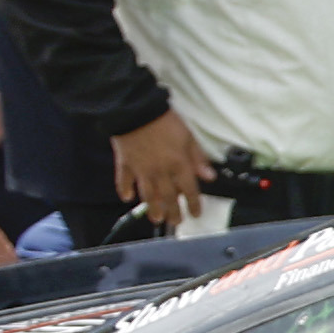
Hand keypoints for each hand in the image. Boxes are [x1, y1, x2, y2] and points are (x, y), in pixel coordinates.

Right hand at [110, 112, 205, 228]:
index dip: (194, 204)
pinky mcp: (125, 163)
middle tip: (176, 221)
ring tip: (156, 218)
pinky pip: (124, 180)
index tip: (195, 213)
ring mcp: (141, 169)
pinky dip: (125, 190)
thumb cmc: (163, 121)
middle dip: (173, 212)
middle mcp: (160, 172)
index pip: (190, 191)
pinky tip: (127, 198)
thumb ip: (198, 158)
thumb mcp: (188, 137)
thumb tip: (209, 176)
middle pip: (168, 198)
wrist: (136, 110)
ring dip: (153, 208)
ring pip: (148, 194)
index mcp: (178, 165)